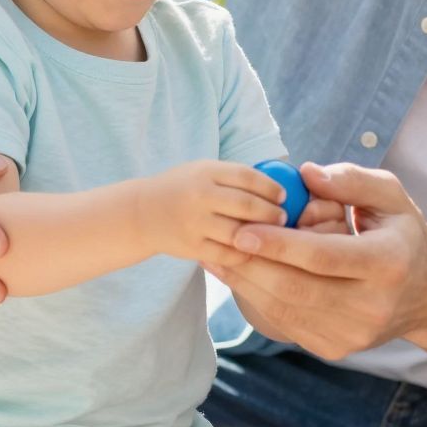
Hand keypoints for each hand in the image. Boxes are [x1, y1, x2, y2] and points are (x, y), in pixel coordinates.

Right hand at [136, 161, 289, 266]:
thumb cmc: (183, 189)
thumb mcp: (202, 171)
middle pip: (247, 205)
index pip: (247, 177)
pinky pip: (227, 255)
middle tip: (284, 218)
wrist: (142, 213)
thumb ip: (233, 177)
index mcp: (205, 173)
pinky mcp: (192, 247)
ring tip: (273, 236)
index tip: (283, 196)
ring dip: (262, 236)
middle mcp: (200, 196)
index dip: (271, 187)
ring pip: (239, 233)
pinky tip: (253, 250)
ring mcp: (195, 223)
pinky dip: (244, 254)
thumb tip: (277, 187)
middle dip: (272, 213)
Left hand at [205, 163, 426, 358]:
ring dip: (245, 282)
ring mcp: (352, 333)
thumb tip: (305, 174)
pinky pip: (285, 323)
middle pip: (297, 288)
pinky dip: (256, 298)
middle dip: (250, 264)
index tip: (242, 230)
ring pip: (285, 310)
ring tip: (216, 254)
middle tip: (218, 239)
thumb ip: (350, 181)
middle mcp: (372, 305)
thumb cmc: (401, 236)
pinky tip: (237, 274)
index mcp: (388, 263)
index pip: (325, 256)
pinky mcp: (334, 347)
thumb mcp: (391, 196)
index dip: (279, 245)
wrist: (426, 295)